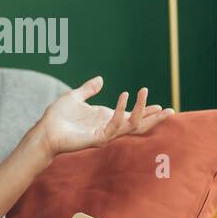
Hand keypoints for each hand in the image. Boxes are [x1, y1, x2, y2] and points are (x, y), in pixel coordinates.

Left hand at [35, 76, 175, 157]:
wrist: (45, 130)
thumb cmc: (58, 117)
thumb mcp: (75, 97)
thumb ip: (89, 89)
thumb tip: (101, 79)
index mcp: (106, 118)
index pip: (132, 115)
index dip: (146, 110)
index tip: (160, 105)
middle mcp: (108, 126)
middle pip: (138, 124)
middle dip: (154, 118)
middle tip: (171, 110)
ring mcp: (105, 134)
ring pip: (131, 125)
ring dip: (142, 110)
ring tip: (147, 94)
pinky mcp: (98, 138)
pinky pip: (115, 125)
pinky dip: (121, 111)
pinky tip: (125, 96)